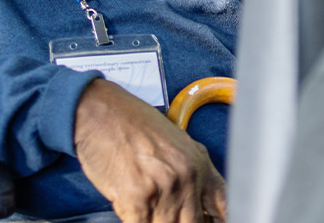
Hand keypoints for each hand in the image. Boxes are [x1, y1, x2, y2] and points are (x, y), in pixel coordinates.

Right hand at [73, 78, 226, 222]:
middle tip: (169, 216)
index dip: (219, 221)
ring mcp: (163, 189)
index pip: (223, 206)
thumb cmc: (132, 123)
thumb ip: (192, 173)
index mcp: (199, 163)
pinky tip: (135, 214)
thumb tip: (200, 203)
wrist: (100, 112)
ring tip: (150, 212)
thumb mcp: (177, 143)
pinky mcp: (136, 200)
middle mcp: (186, 177)